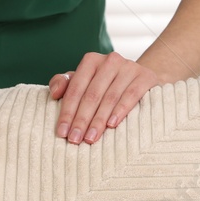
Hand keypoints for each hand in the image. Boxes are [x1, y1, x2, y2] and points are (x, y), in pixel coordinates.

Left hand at [49, 52, 163, 144]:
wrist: (142, 79)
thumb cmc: (105, 85)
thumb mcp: (83, 82)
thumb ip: (64, 84)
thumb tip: (54, 93)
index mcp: (91, 61)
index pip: (75, 89)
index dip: (67, 112)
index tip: (62, 132)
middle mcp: (110, 60)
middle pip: (92, 94)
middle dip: (81, 119)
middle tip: (75, 139)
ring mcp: (129, 67)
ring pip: (110, 97)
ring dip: (99, 120)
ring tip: (91, 138)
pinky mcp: (146, 77)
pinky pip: (131, 95)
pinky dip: (120, 110)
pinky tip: (112, 125)